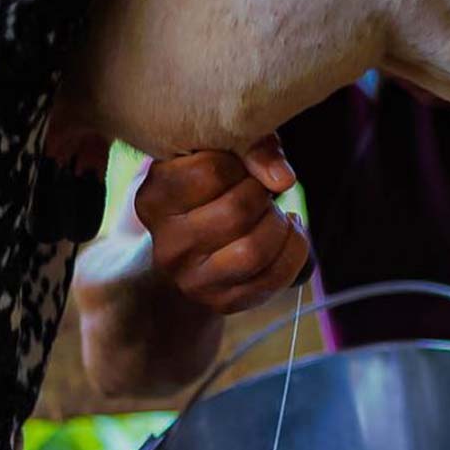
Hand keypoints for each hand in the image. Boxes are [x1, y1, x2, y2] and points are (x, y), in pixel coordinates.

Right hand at [134, 137, 310, 313]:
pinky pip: (274, 278)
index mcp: (154, 199)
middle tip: (262, 192)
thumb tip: (283, 178)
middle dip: (264, 195)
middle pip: (238, 210)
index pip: (212, 169)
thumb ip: (252, 146)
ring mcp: (192, 280)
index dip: (241, 163)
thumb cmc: (210, 190)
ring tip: (276, 216)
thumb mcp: (219, 155)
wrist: (190, 250)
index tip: (240, 167)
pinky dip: (295, 250)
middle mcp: (167, 245)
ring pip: (254, 249)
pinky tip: (287, 236)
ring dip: (280, 226)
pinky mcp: (223, 302)